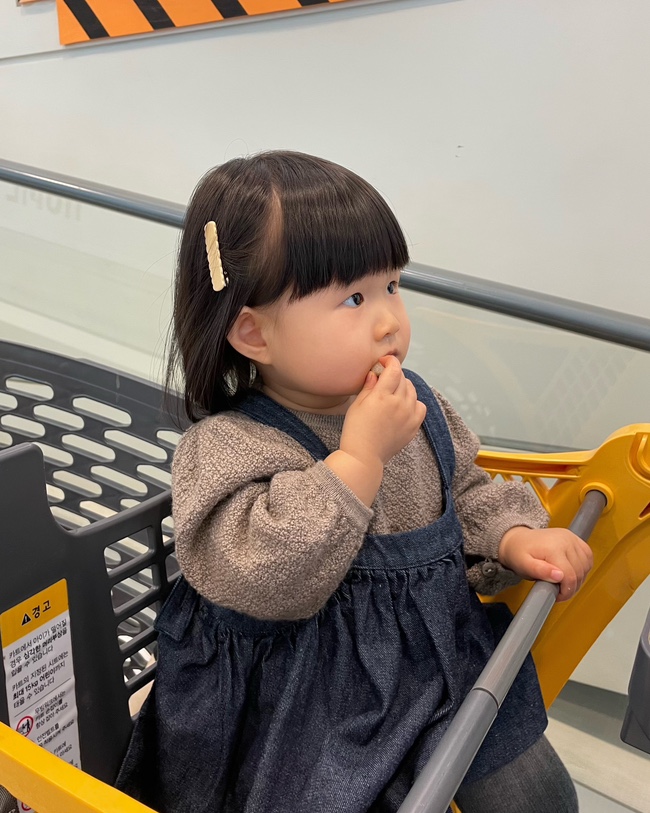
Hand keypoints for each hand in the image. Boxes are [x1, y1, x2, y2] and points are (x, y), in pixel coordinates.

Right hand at [324, 357, 425, 506]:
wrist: (364, 457)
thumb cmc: (355, 431)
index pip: (394, 369)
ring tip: (394, 393)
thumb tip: (375, 373)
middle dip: (394, 375)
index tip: (383, 362)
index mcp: (382, 396)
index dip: (389, 361)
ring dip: (404, 387)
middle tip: (385, 379)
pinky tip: (404, 406)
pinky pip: (420, 406)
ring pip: (413, 391)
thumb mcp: (356, 405)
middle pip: (403, 379)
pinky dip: (414, 402)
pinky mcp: (413, 426)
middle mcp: (399, 403)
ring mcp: (408, 415)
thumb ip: (368, 386)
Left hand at [498, 526, 593, 601]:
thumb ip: (539, 571)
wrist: (518, 539)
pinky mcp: (575, 539)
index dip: (566, 592)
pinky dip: (583, 568)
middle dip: (571, 587)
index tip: (557, 596)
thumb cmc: (518, 553)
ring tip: (562, 581)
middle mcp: (565, 540)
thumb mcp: (523, 565)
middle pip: (579, 573)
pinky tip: (571, 572)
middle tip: (558, 591)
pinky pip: (588, 557)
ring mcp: (571, 538)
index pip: (570, 576)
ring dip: (578, 578)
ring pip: (585, 567)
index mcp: (553, 547)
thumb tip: (559, 576)